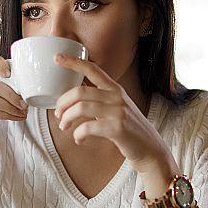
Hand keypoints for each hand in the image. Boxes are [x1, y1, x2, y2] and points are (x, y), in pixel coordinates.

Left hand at [53, 53, 179, 197]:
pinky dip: (78, 134)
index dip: (73, 61)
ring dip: (67, 118)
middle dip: (62, 102)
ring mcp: (119, 112)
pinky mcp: (118, 128)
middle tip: (58, 114)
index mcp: (115, 89)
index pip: (93, 69)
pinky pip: (88, 127)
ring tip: (64, 127)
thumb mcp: (117, 109)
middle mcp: (117, 97)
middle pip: (80, 91)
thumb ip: (100, 100)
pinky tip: (78, 139)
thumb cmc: (130, 131)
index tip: (56, 57)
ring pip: (81, 107)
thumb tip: (75, 96)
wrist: (151, 150)